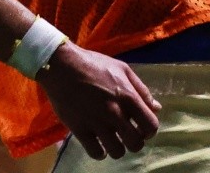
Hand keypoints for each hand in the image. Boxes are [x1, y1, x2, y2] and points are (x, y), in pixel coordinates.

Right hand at [37, 42, 159, 159]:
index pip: (151, 126)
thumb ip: (141, 88)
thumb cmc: (91, 63)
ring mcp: (96, 122)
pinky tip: (96, 141)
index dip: (148, 130)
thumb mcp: (120, 68)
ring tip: (110, 138)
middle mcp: (114, 112)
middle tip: (124, 132)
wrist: (58, 63)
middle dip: (133, 140)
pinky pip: (96, 153)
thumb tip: (156, 108)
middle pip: (136, 143)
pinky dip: (99, 151)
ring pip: (117, 151)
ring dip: (116, 147)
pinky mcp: (79, 128)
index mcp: (127, 96)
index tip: (140, 127)